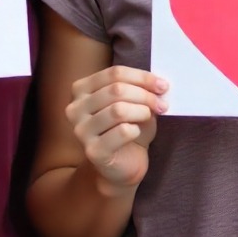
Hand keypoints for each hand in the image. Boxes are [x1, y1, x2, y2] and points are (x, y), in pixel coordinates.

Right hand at [66, 65, 167, 193]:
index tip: (162, 85)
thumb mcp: (134, 101)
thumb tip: (159, 83)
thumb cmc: (127, 126)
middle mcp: (75, 108)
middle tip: (162, 104)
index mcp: (81, 89)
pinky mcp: (92, 151)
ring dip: (142, 111)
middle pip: (116, 90)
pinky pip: (122, 132)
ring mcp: (81, 131)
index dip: (142, 77)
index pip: (115, 73)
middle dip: (145, 95)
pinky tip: (136, 133)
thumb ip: (141, 88)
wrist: (122, 164)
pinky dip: (136, 129)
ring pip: (118, 110)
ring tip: (150, 116)